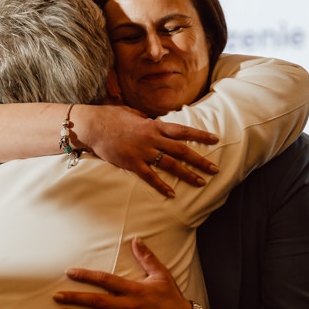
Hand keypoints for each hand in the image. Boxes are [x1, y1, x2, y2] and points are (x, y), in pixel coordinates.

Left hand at [53, 237, 190, 308]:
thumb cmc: (171, 298)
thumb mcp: (161, 274)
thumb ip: (146, 257)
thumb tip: (136, 239)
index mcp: (133, 289)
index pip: (105, 280)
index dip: (86, 276)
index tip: (70, 273)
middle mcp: (128, 306)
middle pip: (96, 301)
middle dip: (75, 297)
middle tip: (56, 296)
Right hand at [74, 104, 218, 197]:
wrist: (93, 125)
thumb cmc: (111, 117)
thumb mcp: (132, 114)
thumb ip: (145, 119)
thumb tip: (151, 120)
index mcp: (154, 125)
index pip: (183, 130)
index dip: (200, 136)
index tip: (215, 140)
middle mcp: (152, 138)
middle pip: (182, 150)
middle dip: (200, 160)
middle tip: (215, 169)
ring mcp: (142, 152)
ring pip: (170, 164)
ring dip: (187, 174)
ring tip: (201, 182)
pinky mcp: (132, 163)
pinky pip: (150, 177)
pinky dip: (161, 186)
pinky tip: (171, 194)